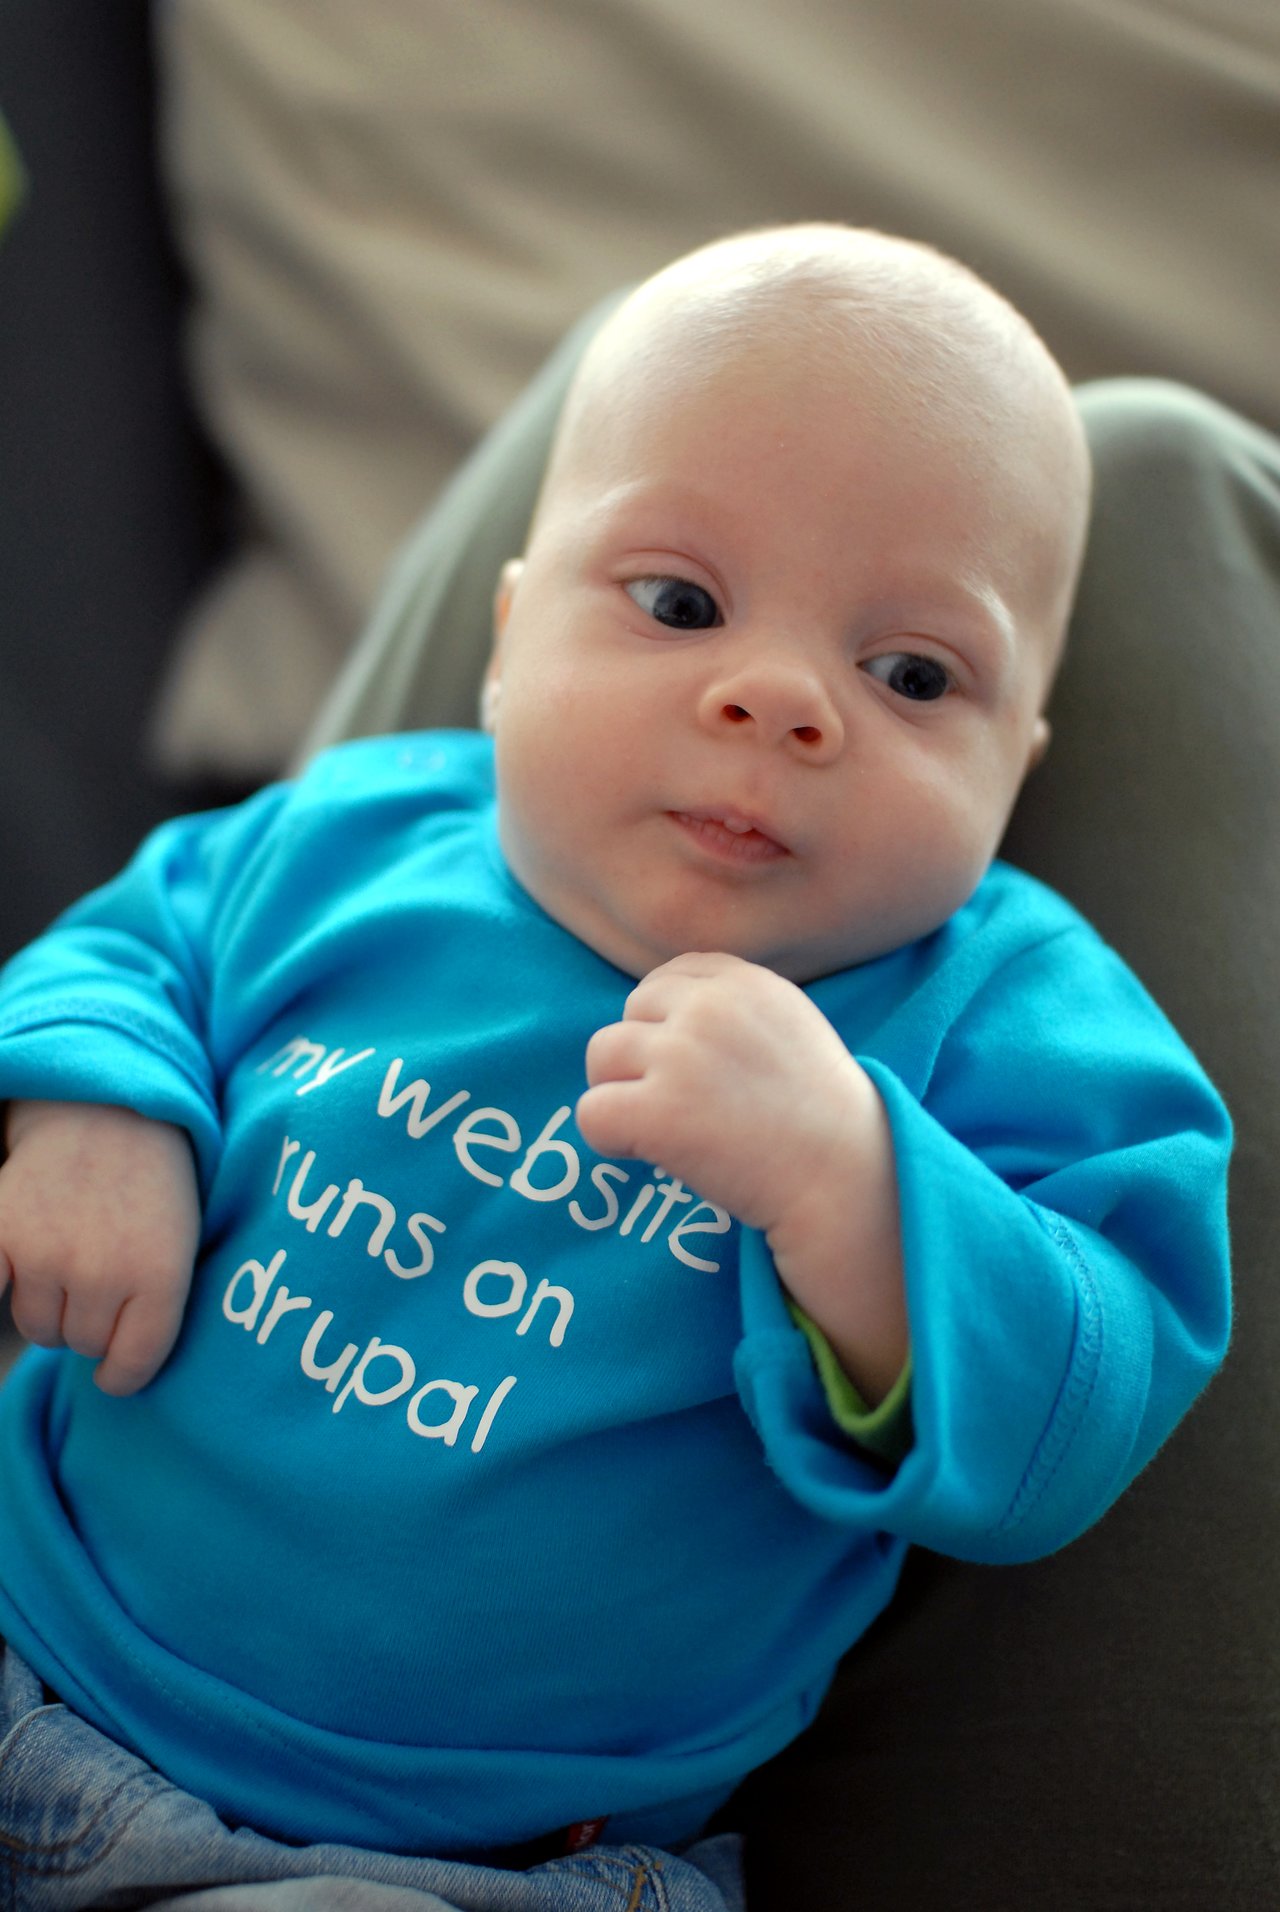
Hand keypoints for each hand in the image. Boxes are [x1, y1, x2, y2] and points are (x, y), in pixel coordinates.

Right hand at [0, 1100, 200, 1393]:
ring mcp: (47, 1252)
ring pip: (40, 1328)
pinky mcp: (1, 1231)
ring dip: (52, 1307)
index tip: (115, 1371)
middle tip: (101, 1273)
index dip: (121, 1374)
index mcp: (161, 1276)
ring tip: (70, 1256)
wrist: (110, 1111)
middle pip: (83, 1345)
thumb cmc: (153, 1187)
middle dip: (91, 1322)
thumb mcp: (181, 1246)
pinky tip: (21, 1271)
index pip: (133, 1365)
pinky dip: (4, 1290)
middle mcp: (103, 1271)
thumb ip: (157, 1310)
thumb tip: (113, 1377)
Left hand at [579, 953, 906, 1400]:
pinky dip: (610, 1139)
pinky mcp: (658, 1112)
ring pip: (600, 1059)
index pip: (665, 978)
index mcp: (744, 981)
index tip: (692, 1068)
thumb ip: (730, 1006)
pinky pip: (592, 1114)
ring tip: (668, 1129)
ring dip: (622, 1095)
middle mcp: (708, 1008)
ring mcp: (681, 1058)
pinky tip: (650, 1154)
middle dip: (642, 1059)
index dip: (665, 1024)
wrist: (844, 1180)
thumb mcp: (788, 1025)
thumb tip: (655, 1009)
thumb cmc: (819, 1116)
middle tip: (684, 1105)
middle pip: (627, 1016)